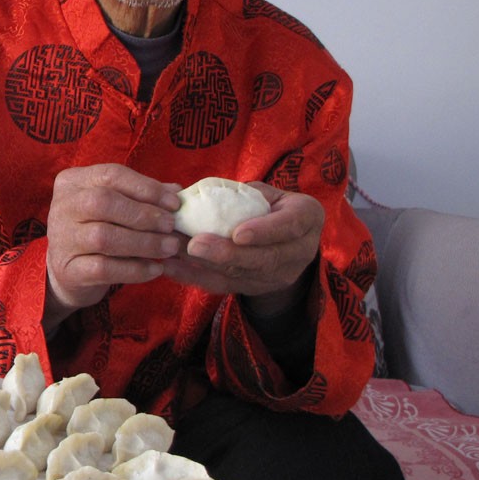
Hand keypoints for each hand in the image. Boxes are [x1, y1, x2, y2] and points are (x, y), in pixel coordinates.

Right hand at [44, 164, 180, 328]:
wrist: (70, 272)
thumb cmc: (97, 229)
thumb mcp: (115, 206)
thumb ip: (141, 196)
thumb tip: (177, 192)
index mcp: (73, 182)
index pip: (111, 175)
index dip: (146, 187)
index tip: (174, 203)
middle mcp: (62, 206)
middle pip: (103, 202)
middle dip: (143, 214)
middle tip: (170, 226)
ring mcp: (62, 239)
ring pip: (104, 237)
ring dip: (144, 242)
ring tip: (170, 247)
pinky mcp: (68, 270)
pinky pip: (104, 268)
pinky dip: (135, 269)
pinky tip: (156, 269)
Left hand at [161, 182, 323, 312]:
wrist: (288, 238)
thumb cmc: (273, 205)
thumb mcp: (270, 192)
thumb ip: (245, 193)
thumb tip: (202, 192)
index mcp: (307, 219)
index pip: (289, 227)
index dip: (264, 232)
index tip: (238, 233)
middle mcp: (299, 253)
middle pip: (263, 260)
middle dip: (227, 254)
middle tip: (195, 244)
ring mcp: (278, 276)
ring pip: (240, 275)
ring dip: (204, 264)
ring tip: (174, 251)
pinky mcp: (254, 287)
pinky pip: (223, 286)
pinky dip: (194, 277)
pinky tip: (171, 268)